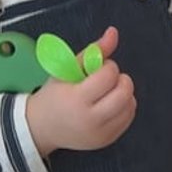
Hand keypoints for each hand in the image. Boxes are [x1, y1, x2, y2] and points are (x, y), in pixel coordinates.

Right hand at [25, 27, 135, 156]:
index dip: (108, 66)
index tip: (99, 68)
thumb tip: (114, 32)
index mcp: (76, 100)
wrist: (41, 127)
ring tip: (107, 91)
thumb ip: (94, 50)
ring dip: (124, 92)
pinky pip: (129, 117)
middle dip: (120, 79)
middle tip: (108, 79)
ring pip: (130, 104)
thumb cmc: (54, 95)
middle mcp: (89, 119)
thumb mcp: (67, 69)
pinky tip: (110, 103)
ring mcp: (99, 132)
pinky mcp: (107, 139)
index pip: (108, 76)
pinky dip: (125, 105)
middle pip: (124, 93)